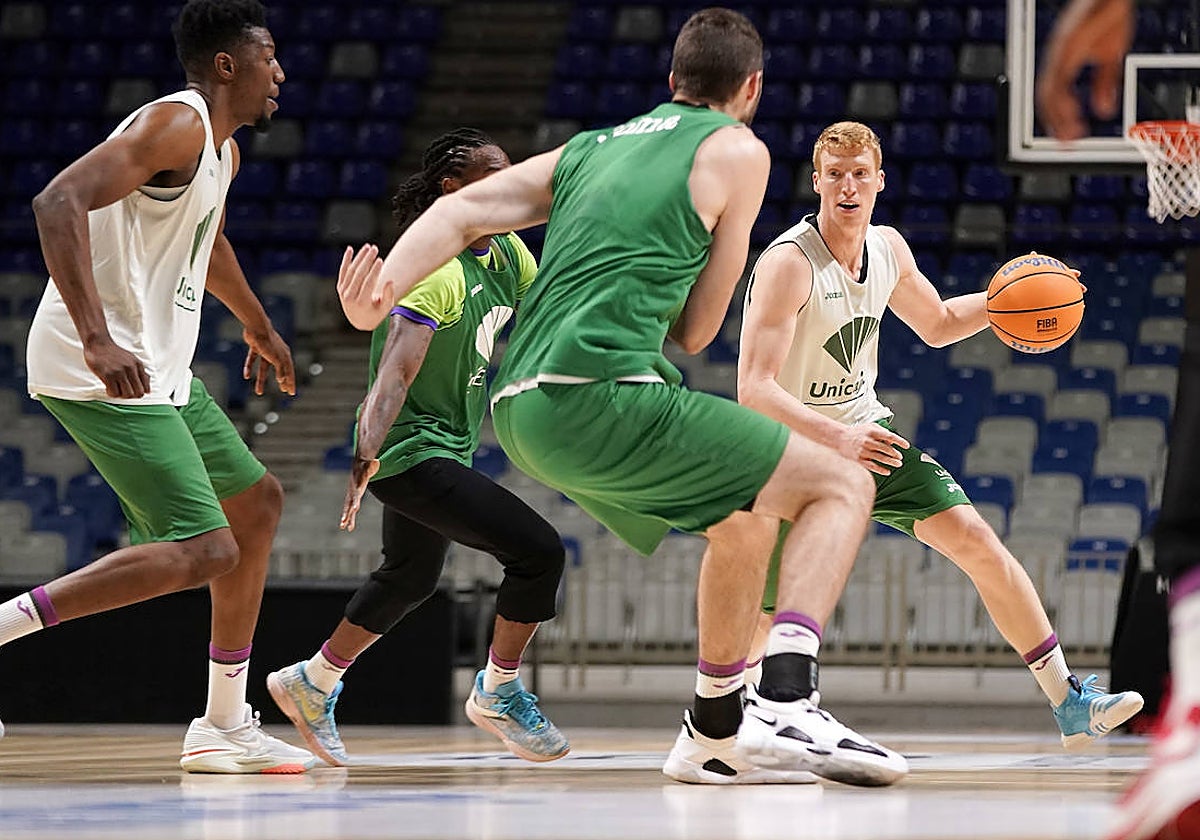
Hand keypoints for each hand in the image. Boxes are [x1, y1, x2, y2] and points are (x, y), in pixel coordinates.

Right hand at [83, 337, 150, 398]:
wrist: (98, 343)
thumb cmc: (114, 353)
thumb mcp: (131, 359)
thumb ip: (140, 372)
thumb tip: (148, 389)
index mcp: (138, 365)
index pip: (146, 388)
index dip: (139, 393)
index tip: (131, 391)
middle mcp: (131, 369)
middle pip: (138, 393)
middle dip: (130, 396)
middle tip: (122, 391)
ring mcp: (120, 372)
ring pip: (127, 394)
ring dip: (120, 395)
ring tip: (115, 389)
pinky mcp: (108, 375)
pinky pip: (114, 392)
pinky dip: (111, 393)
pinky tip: (108, 388)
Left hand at [242, 326, 295, 395]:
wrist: (256, 327)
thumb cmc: (268, 342)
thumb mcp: (276, 358)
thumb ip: (280, 369)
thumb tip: (282, 380)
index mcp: (285, 355)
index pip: (290, 372)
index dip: (290, 383)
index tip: (291, 393)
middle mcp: (277, 353)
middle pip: (280, 370)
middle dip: (282, 382)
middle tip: (284, 391)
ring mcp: (266, 351)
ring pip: (264, 368)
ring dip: (261, 380)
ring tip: (259, 392)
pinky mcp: (256, 347)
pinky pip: (252, 360)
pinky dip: (249, 368)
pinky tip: (246, 376)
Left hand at [336, 244, 390, 330]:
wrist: (359, 320)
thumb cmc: (376, 313)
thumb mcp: (385, 309)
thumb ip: (388, 295)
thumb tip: (390, 281)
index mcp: (361, 303)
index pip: (368, 283)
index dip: (374, 270)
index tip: (380, 260)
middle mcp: (350, 298)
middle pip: (359, 274)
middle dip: (367, 260)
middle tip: (375, 249)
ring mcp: (343, 292)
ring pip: (351, 270)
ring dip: (359, 257)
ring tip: (368, 247)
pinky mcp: (340, 288)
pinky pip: (343, 271)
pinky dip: (346, 260)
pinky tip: (350, 249)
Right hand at [340, 455, 379, 530]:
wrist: (360, 465)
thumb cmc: (367, 466)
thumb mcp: (371, 464)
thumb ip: (373, 464)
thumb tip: (375, 462)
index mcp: (357, 485)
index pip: (356, 495)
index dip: (355, 501)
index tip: (356, 508)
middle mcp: (352, 492)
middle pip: (349, 504)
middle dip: (346, 513)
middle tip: (343, 522)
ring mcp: (351, 496)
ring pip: (348, 509)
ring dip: (346, 519)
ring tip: (343, 527)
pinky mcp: (353, 499)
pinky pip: (351, 510)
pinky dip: (350, 519)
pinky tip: (349, 528)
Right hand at [837, 423, 908, 475]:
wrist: (840, 438)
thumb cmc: (858, 432)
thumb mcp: (870, 426)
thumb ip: (882, 431)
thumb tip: (892, 441)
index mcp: (872, 431)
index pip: (889, 436)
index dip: (899, 441)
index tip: (906, 446)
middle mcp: (868, 441)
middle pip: (886, 449)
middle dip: (895, 454)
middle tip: (900, 457)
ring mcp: (863, 451)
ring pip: (881, 458)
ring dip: (891, 462)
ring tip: (898, 464)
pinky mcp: (858, 460)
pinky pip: (872, 466)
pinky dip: (881, 470)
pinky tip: (887, 471)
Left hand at [1035, 0, 1133, 141]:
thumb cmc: (1110, 17)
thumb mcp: (1110, 57)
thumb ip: (1104, 83)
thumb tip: (1103, 111)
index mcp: (1062, 63)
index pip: (1051, 97)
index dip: (1056, 118)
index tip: (1067, 137)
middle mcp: (1055, 59)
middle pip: (1045, 99)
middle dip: (1054, 124)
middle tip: (1066, 145)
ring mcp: (1058, 52)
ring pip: (1048, 92)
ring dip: (1057, 117)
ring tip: (1069, 136)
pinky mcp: (1067, 46)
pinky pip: (1058, 78)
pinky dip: (1061, 99)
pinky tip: (1071, 112)